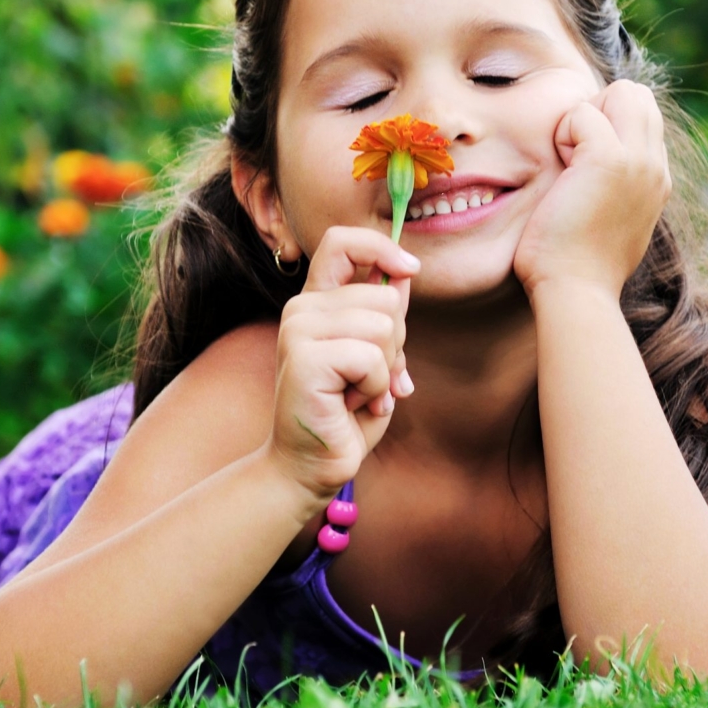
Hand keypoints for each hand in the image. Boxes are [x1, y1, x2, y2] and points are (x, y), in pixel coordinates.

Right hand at [264, 226, 419, 498]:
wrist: (310, 466)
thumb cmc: (345, 414)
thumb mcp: (377, 358)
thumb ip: (386, 316)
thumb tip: (404, 275)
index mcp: (317, 302)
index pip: (342, 241)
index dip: (382, 247)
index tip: (409, 271)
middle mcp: (302, 308)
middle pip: (385, 296)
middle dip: (397, 343)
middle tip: (373, 379)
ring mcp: (298, 330)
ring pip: (383, 325)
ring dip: (386, 370)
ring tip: (362, 393)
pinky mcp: (303, 359)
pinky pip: (370, 358)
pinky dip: (376, 388)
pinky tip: (354, 405)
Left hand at [513, 79, 672, 297]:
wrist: (576, 293)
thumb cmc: (576, 267)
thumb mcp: (610, 222)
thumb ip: (615, 190)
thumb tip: (588, 168)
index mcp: (657, 180)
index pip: (641, 115)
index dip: (605, 124)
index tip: (582, 165)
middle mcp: (656, 167)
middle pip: (637, 94)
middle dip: (598, 110)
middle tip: (573, 156)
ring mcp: (638, 161)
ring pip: (621, 91)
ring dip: (582, 120)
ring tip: (569, 166)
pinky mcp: (610, 160)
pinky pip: (582, 113)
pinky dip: (563, 134)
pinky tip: (561, 173)